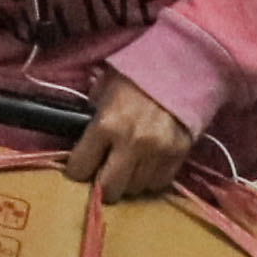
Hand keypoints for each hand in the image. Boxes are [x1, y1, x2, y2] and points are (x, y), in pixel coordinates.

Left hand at [61, 80, 192, 203]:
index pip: (80, 168)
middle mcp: (131, 143)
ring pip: (136, 189)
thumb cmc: (135, 75)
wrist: (180, 66)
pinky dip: (150, 179)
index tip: (80, 166)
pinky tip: (146, 164)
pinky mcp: (179, 155)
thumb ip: (91, 117)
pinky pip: (159, 183)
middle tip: (103, 173)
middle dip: (102, 185)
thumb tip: (81, 141)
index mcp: (106, 124)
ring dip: (128, 181)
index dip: (77, 169)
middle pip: (109, 189)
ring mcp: (158, 152)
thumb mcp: (102, 89)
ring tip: (127, 166)